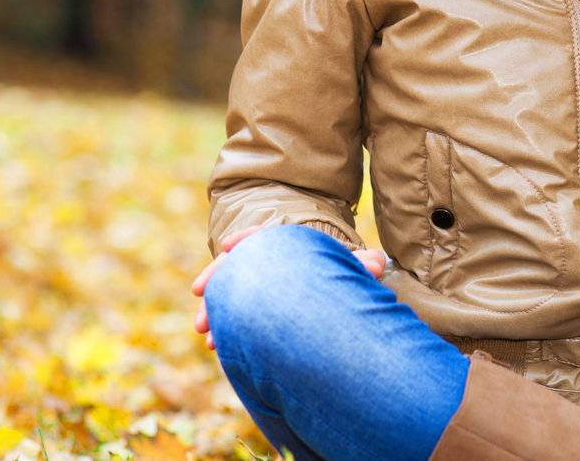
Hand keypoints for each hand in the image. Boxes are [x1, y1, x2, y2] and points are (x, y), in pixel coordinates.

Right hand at [191, 224, 386, 350]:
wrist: (332, 292)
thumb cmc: (339, 273)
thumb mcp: (348, 265)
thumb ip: (360, 265)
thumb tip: (379, 264)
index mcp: (288, 246)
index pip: (263, 234)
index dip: (246, 237)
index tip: (228, 244)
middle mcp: (268, 262)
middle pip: (237, 264)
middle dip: (218, 276)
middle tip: (200, 290)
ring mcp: (257, 284)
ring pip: (230, 291)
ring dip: (216, 308)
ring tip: (204, 330)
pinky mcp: (253, 307)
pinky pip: (234, 314)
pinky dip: (224, 326)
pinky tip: (217, 345)